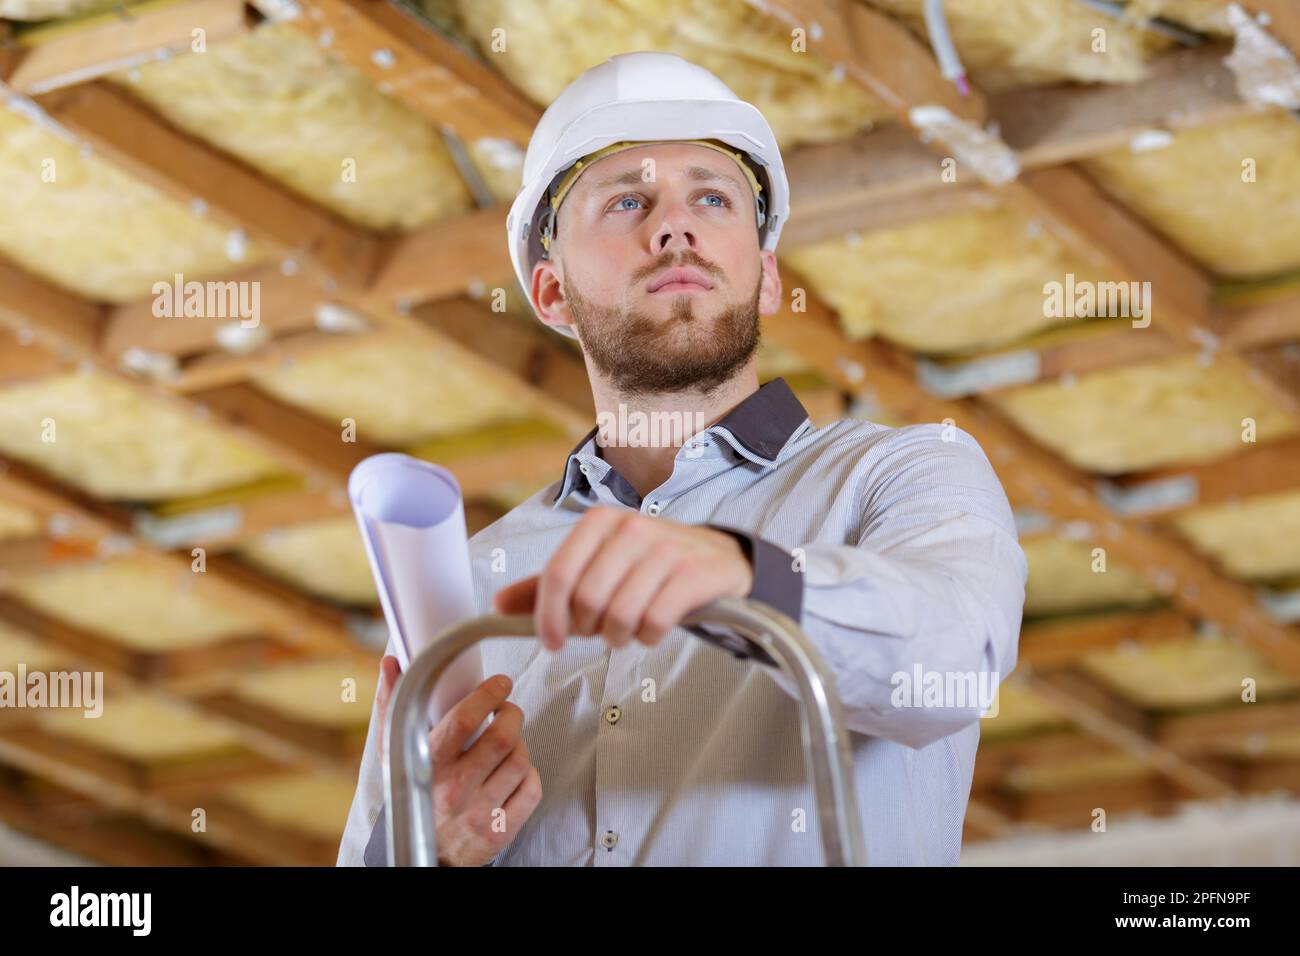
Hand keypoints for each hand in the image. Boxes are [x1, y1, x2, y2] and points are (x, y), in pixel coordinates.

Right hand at [374, 658, 541, 866]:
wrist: (419, 852)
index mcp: (427, 765)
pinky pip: (531, 790)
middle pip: (502, 737)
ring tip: (508, 741)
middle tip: (508, 710)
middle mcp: (454, 789)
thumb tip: (392, 663)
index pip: (465, 719)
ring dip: (520, 743)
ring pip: (521, 761)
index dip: (489, 694)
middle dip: (512, 714)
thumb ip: (392, 704)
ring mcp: (479, 812)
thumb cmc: (410, 793)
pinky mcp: (499, 832)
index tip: (500, 683)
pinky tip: (514, 771)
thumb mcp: (394, 752)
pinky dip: (530, 774)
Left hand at [492, 506, 752, 651]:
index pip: (558, 574)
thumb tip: (497, 604)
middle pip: (587, 599)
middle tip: (599, 631)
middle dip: (587, 628)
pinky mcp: (694, 573)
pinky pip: (655, 621)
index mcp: (600, 522)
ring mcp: (666, 549)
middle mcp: (631, 528)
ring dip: (618, 637)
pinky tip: (652, 628)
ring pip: (620, 614)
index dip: (548, 616)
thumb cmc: (648, 564)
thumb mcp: (597, 564)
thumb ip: (549, 584)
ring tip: (626, 631)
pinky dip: (648, 636)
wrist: (718, 558)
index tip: (551, 641)